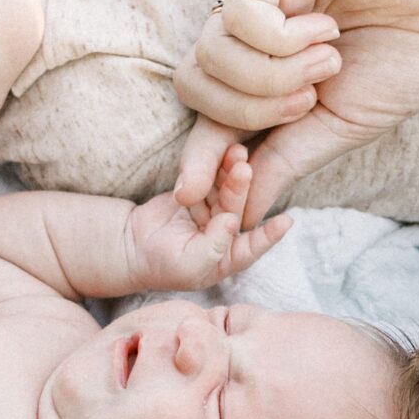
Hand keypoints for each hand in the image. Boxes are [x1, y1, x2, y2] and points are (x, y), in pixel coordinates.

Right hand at [128, 149, 289, 285]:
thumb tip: (233, 223)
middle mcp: (225, 234)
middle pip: (237, 209)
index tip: (286, 221)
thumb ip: (213, 246)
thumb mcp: (189, 264)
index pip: (252, 246)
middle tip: (244, 168)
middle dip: (242, 189)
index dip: (269, 235)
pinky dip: (213, 168)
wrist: (131, 245)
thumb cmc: (162, 265)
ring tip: (236, 152)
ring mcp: (211, 213)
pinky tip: (222, 152)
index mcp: (228, 257)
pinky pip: (208, 181)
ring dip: (231, 174)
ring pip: (225, 192)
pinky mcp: (198, 196)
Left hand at [174, 0, 418, 216]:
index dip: (196, 154)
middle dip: (247, 111)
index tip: (188, 195)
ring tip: (329, 59)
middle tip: (308, 101)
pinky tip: (326, 28)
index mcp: (266, 68)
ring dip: (275, 75)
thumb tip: (243, 214)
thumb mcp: (340, 124)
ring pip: (212, 54)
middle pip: (195, 83)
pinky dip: (282, 40)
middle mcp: (252, 27)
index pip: (208, 113)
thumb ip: (286, 160)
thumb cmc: (409, 59)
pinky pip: (239, 17)